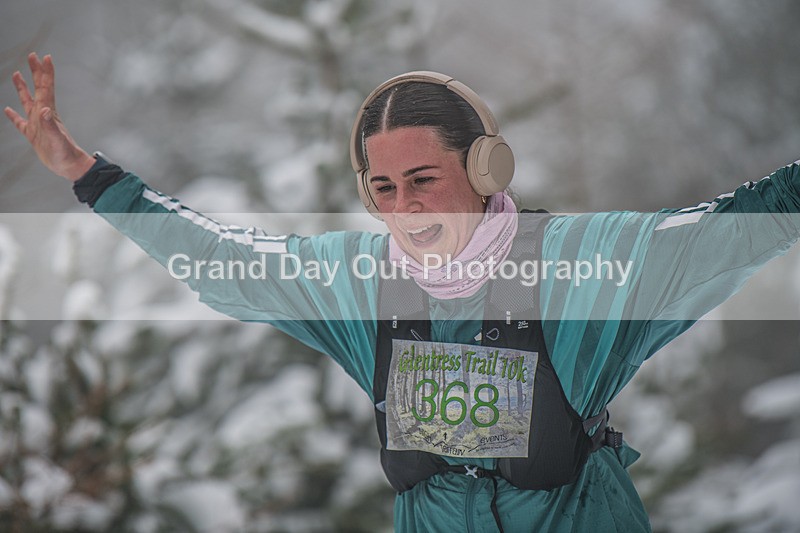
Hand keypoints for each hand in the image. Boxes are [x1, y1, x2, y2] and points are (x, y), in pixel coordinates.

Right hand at [4, 53, 95, 181]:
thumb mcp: (57, 139)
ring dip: (22, 87)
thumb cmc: (65, 154)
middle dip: (35, 71)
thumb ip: (50, 125)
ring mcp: (37, 124)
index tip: (44, 56)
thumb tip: (44, 110)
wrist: (69, 167)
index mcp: (48, 112)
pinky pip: (20, 122)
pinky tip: (8, 110)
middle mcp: (42, 114)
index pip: (46, 87)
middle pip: (38, 88)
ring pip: (27, 101)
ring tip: (16, 74)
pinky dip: (13, 115)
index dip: (45, 72)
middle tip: (32, 55)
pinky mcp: (32, 135)